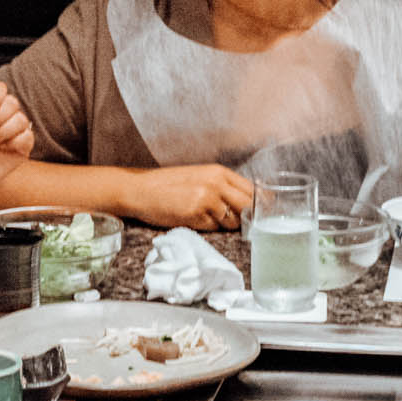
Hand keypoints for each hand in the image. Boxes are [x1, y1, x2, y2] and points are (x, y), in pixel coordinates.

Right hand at [125, 163, 255, 230]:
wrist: (140, 190)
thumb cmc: (168, 185)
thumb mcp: (200, 177)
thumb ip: (223, 187)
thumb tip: (249, 203)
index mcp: (219, 172)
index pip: (253, 189)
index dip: (260, 204)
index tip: (261, 214)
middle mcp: (216, 183)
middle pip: (248, 207)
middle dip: (246, 218)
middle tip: (239, 223)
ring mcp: (207, 198)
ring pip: (232, 221)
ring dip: (224, 224)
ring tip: (205, 217)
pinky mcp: (196, 214)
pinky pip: (214, 228)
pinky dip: (207, 228)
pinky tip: (193, 219)